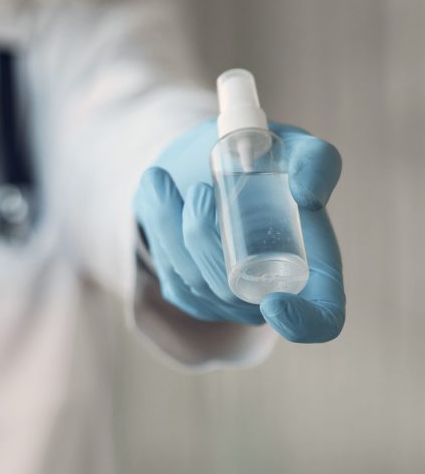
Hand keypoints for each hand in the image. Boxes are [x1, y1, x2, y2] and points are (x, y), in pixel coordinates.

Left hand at [134, 119, 343, 342]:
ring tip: (158, 178)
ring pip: (196, 283)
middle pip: (235, 293)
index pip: (322, 319)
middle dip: (208, 242)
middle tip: (199, 191)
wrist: (220, 162)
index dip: (305, 324)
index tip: (276, 303)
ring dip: (171, 227)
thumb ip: (315, 161)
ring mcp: (228, 300)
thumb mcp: (298, 149)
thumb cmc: (271, 160)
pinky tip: (152, 192)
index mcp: (314, 270)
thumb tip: (306, 195)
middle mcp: (271, 294)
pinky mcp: (192, 294)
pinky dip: (157, 230)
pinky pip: (171, 275)